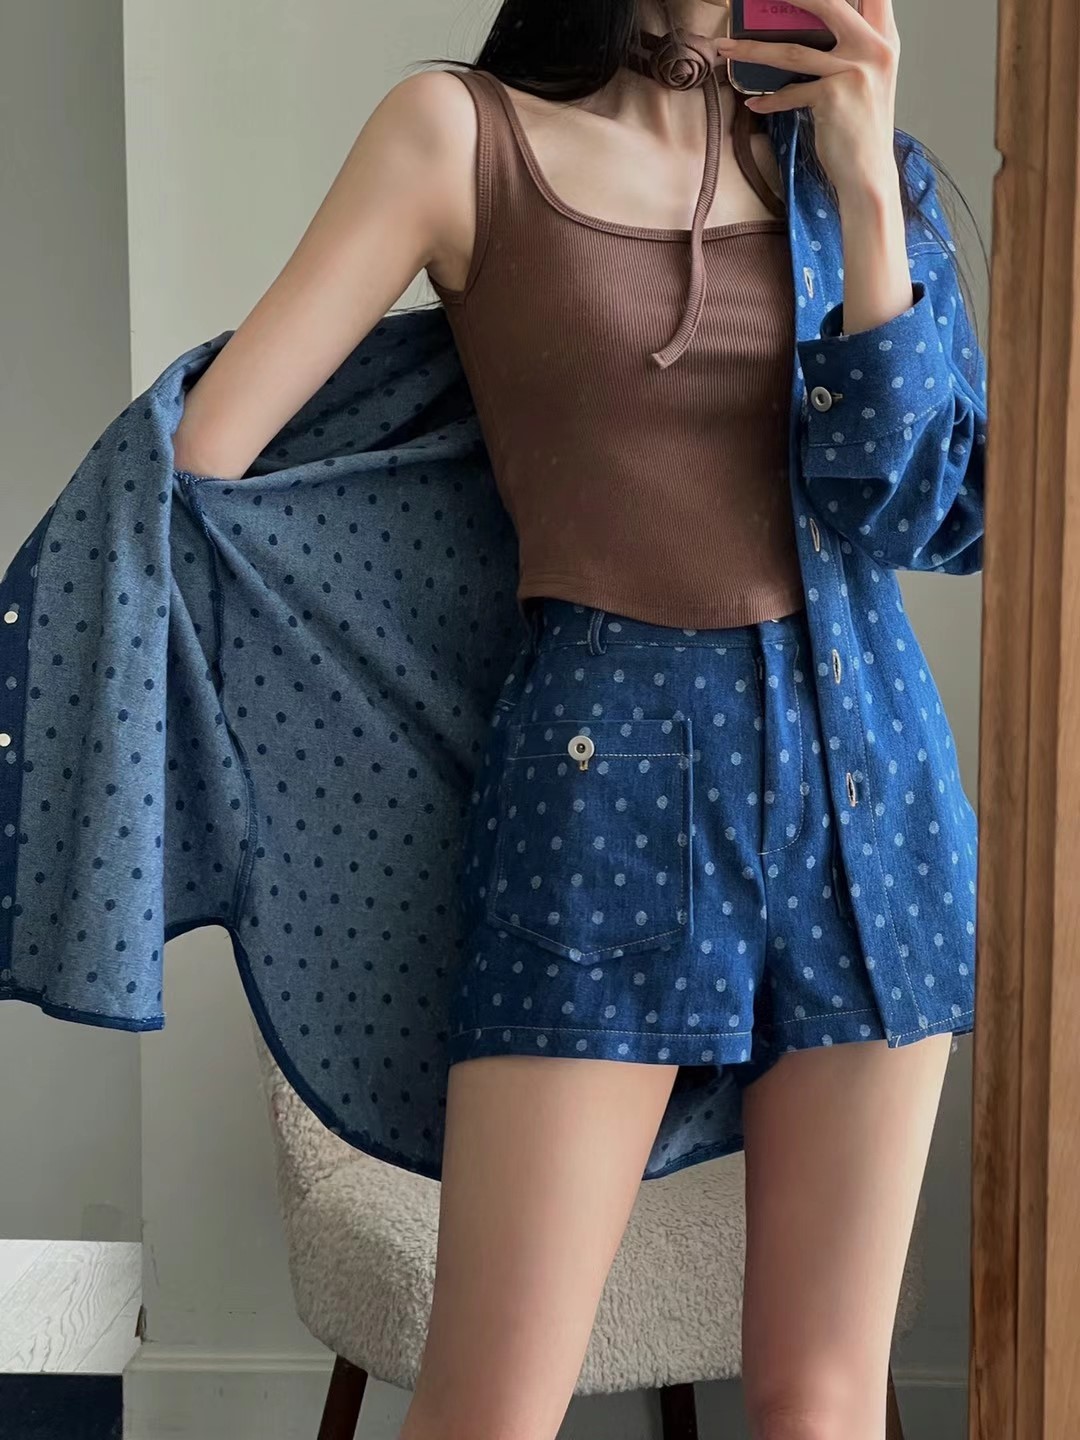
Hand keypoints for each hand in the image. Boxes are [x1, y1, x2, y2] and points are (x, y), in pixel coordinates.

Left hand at [715, 0, 899, 197]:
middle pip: (829, 4)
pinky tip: (753, 102)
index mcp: (884, 41)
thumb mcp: (867, 80)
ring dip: (753, 50)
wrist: (868, 173)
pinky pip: (789, 92)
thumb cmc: (861, 129)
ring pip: (793, 51)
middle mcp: (874, 50)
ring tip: (727, 48)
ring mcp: (854, 71)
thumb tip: (810, 28)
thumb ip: (852, 49)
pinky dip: (768, 100)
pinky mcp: (834, 95)